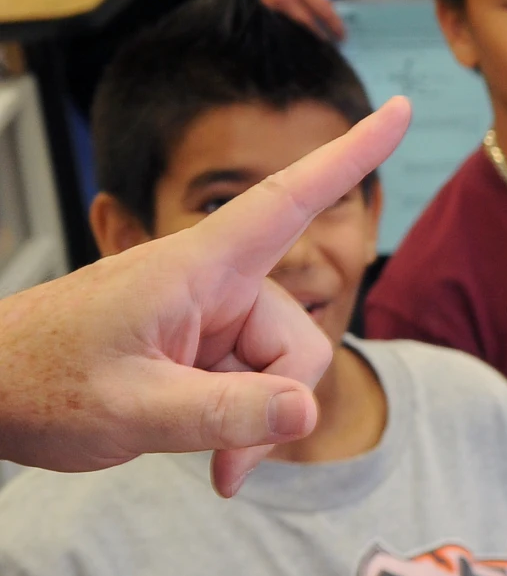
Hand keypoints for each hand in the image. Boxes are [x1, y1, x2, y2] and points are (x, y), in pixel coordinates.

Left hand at [0, 97, 409, 495]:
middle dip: (276, 403)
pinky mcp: (194, 343)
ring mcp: (203, 314)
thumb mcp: (134, 409)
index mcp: (196, 268)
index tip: (399, 109)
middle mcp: (209, 281)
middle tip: (229, 467)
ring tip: (207, 462)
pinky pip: (247, 380)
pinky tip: (207, 453)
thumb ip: (224, 413)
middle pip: (294, 334)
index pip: (287, 198)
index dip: (349, 155)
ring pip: (275, 366)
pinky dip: (235, 421)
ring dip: (250, 422)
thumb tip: (305, 410)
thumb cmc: (38, 382)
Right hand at [214, 0, 344, 40]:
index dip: (333, 23)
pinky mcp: (257, 10)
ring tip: (314, 40)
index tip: (342, 34)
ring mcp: (269, 6)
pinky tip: (292, 34)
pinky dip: (286, 28)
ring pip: (292, 25)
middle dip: (321, 33)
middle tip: (332, 42)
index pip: (322, 8)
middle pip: (308, 22)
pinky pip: (276, 23)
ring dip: (304, 33)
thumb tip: (317, 7)